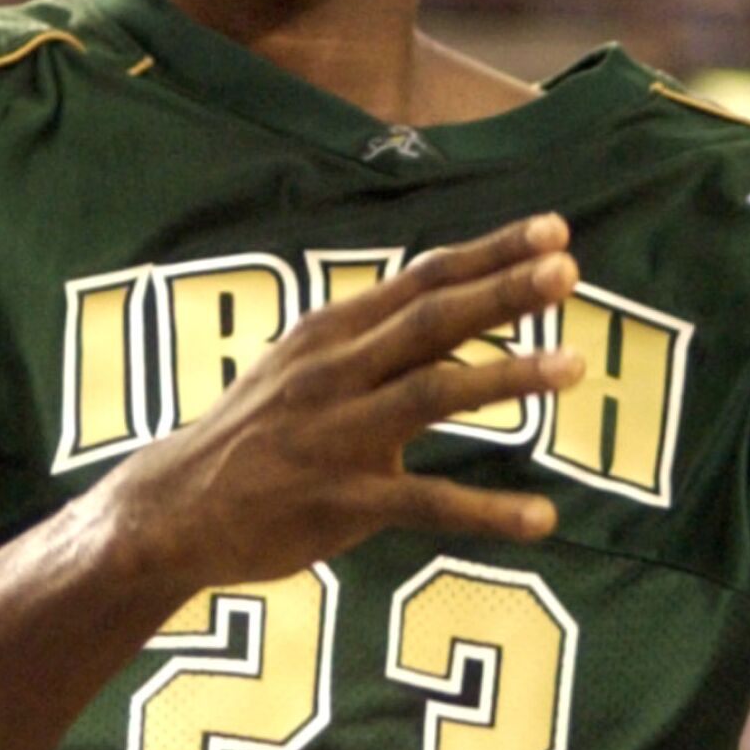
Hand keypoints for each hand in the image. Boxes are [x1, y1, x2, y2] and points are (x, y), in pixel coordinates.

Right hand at [107, 213, 583, 588]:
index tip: (553, 231)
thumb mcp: (309, 363)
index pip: (424, 278)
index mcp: (334, 331)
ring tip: (574, 366)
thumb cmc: (261, 429)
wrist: (175, 507)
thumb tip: (464, 303)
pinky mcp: (338, 501)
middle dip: (502, 293)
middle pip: (432, 320)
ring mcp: (336, 434)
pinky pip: (425, 504)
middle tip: (568, 273)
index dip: (490, 253)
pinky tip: (542, 519)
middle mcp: (336, 371)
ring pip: (432, 394)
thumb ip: (382, 337)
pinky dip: (487, 512)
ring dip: (507, 378)